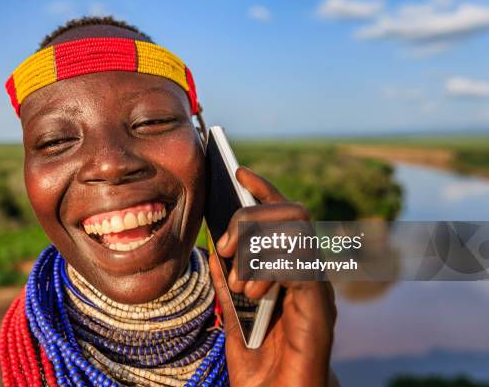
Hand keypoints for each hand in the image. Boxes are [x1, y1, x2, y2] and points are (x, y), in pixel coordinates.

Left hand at [208, 167, 337, 386]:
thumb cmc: (259, 359)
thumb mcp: (232, 311)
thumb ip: (225, 278)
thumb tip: (211, 245)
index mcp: (290, 268)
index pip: (283, 214)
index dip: (264, 189)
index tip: (239, 171)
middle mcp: (308, 271)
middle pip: (292, 213)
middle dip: (252, 218)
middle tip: (225, 245)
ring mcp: (317, 288)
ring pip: (296, 234)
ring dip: (258, 248)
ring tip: (238, 281)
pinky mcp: (319, 308)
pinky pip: (299, 267)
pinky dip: (269, 271)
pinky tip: (252, 291)